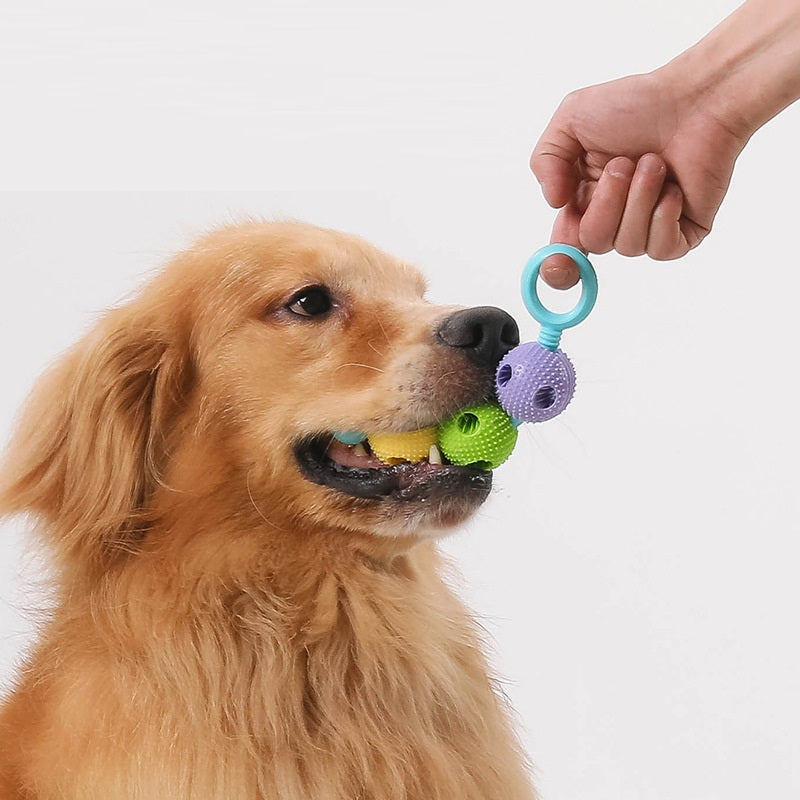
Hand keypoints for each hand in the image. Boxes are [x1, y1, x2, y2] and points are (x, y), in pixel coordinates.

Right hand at [531, 70, 748, 287]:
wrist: (697, 98)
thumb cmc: (639, 104)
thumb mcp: (570, 119)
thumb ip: (545, 160)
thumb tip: (553, 203)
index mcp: (584, 199)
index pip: (564, 248)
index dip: (558, 265)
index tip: (557, 265)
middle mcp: (614, 218)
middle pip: (593, 243)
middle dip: (605, 202)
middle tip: (623, 163)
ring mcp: (648, 228)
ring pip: (627, 245)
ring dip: (638, 198)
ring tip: (654, 163)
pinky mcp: (683, 234)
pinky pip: (661, 248)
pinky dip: (663, 214)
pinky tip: (673, 187)